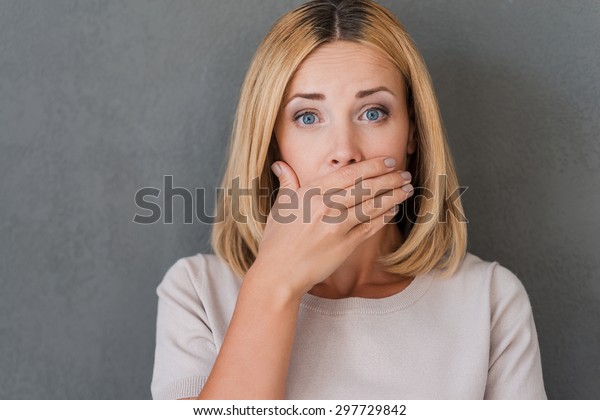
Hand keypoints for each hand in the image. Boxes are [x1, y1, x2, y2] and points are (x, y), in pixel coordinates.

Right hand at [252, 156, 413, 297]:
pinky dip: (384, 218)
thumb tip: (280, 164)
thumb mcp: (280, 206)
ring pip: (372, 206)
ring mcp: (337, 227)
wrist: (279, 273)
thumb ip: (287, 183)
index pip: (349, 174)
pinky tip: (393, 210)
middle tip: (405, 173)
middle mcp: (326, 207)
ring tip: (406, 189)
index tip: (388, 161)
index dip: (372, 166)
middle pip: (366, 188)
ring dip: (393, 196)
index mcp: (311, 193)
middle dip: (390, 178)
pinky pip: (370, 228)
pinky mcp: (345, 246)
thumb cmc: (277, 240)